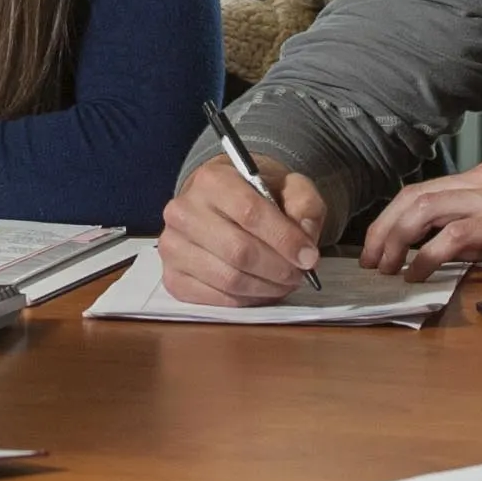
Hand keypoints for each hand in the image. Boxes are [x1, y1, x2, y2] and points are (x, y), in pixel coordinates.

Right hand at [158, 154, 330, 303]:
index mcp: (212, 179)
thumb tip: (305, 239)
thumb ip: (304, 204)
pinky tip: (261, 290)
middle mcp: (183, 211)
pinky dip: (246, 301)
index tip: (309, 257)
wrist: (221, 203)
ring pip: (228, 280)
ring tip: (284, 283)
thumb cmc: (258, 196)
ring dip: (265, 288)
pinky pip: (214, 300)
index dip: (284, 240)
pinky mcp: (172, 277)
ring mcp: (172, 246)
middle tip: (299, 275)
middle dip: (278, 269)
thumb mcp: (289, 186)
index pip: (250, 213)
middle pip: (239, 251)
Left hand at [358, 157, 481, 280]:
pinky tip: (417, 273)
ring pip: (424, 208)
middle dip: (384, 227)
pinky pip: (452, 236)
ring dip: (397, 239)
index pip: (422, 189)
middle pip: (414, 195)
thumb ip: (476, 230)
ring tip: (386, 267)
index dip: (392, 216)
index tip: (377, 242)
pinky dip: (427, 256)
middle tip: (371, 258)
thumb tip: (438, 253)